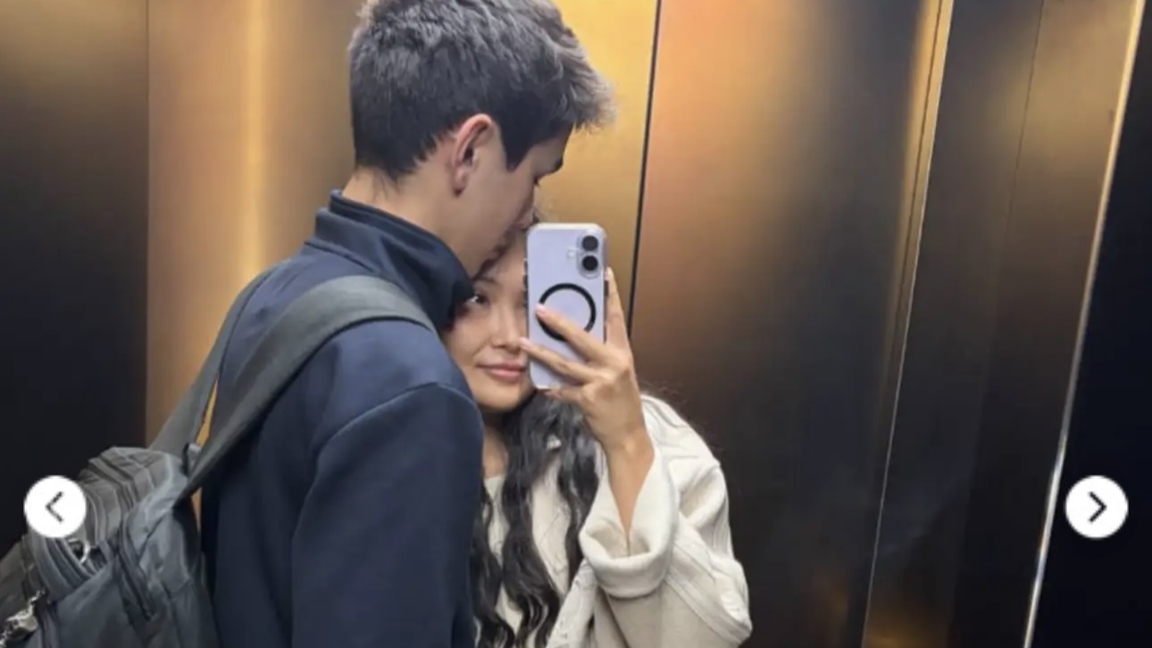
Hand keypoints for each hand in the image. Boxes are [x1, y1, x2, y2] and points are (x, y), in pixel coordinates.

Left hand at [519, 269, 647, 452]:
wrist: (628, 434)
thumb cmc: (621, 400)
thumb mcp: (619, 372)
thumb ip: (602, 353)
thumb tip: (576, 334)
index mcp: (622, 352)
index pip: (615, 318)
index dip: (610, 294)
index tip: (604, 273)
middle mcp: (614, 363)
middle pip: (582, 337)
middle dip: (559, 322)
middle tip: (539, 308)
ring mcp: (601, 381)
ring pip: (564, 363)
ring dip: (541, 352)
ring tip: (523, 342)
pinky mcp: (588, 399)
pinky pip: (562, 389)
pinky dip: (549, 387)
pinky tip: (537, 383)